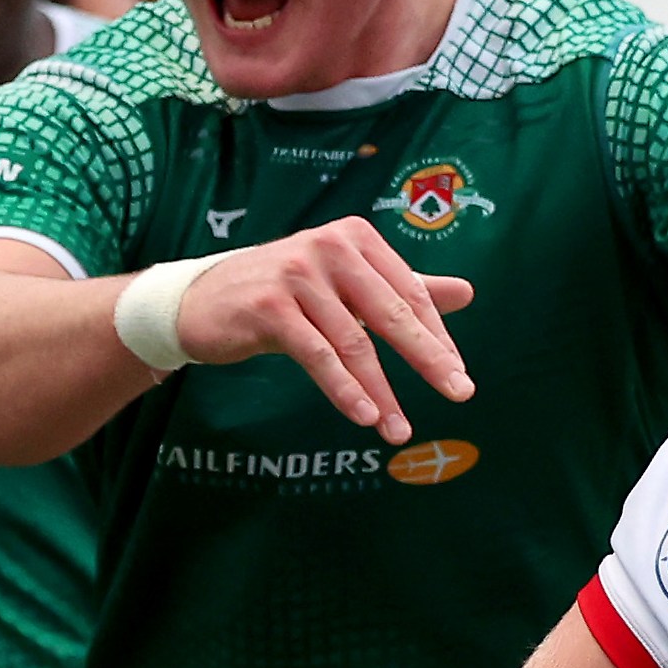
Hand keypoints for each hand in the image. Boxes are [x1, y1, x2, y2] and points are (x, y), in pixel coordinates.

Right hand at [174, 219, 476, 443]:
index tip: (457, 374)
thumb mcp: (343, 286)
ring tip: (398, 429)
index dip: (437, 336)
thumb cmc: (280, 293)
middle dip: (428, 358)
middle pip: (391, 312)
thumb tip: (467, 293)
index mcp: (355, 238)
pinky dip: (343, 389)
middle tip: (460, 392)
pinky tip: (363, 415)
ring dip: (381, 391)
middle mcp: (330, 248)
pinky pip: (317, 355)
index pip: (409, 291)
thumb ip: (401, 288)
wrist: (200, 301)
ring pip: (353, 342)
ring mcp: (298, 275)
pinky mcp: (270, 307)